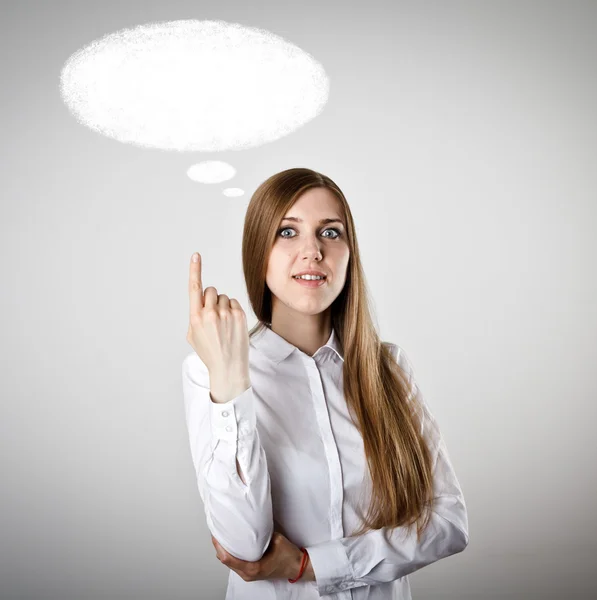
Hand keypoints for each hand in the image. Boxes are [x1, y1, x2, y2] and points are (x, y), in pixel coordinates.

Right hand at [186, 252, 248, 379]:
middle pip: (211, 290)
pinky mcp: (239, 315)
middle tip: (213, 315)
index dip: (194, 270)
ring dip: (222, 306)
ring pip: (223, 297)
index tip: (196, 256)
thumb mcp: (193, 336)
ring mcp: (226, 314)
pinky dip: (232, 309)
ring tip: (223, 324)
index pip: (194, 288)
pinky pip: (234, 302)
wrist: (228, 367)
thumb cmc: (210, 352)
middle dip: (211, 298)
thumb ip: (195, 315)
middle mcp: (210, 314)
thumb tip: (201, 302)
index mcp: (195, 318)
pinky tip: (232, 324)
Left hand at [211, 531, 310, 581]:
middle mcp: (248, 574)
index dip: (219, 546)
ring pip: (229, 563)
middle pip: (225, 561)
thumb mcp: (276, 540)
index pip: (228, 559)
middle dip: (219, 546)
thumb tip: (251, 522)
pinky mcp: (251, 573)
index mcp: (253, 568)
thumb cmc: (288, 556)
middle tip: (217, 531)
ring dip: (224, 550)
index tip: (215, 535)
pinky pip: (236, 564)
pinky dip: (231, 554)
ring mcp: (249, 575)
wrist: (297, 566)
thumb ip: (262, 533)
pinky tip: (232, 544)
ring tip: (222, 536)